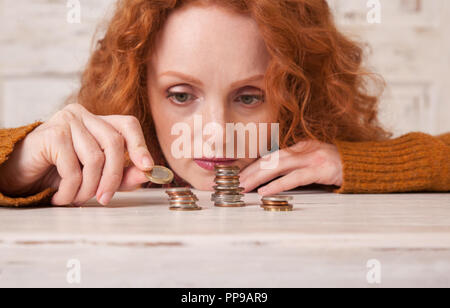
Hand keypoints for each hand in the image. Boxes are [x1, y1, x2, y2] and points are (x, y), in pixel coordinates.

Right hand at [0, 104, 153, 205]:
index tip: (147, 167)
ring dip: (88, 187)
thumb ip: (122, 175)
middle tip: (104, 199)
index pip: (128, 125)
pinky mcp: (51, 134)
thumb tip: (147, 174)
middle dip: (114, 177)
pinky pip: (73, 168)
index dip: (140, 145)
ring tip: (76, 199)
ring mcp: (66, 121)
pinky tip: (60, 197)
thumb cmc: (58, 173)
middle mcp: (83, 115)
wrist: (19, 175)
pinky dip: (71, 190)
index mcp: (98, 121)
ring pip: (95, 158)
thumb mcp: (96, 176)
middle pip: (114, 143)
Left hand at [239, 139, 342, 195]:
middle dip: (250, 171)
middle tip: (235, 182)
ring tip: (244, 186)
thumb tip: (272, 178)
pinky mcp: (319, 169)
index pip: (270, 156)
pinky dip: (278, 185)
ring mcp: (311, 158)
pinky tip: (265, 192)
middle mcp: (302, 149)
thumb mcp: (311, 162)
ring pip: (278, 166)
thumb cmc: (335, 166)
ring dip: (258, 177)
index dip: (253, 165)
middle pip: (270, 159)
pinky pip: (294, 178)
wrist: (362, 165)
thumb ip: (294, 167)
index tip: (239, 174)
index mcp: (299, 147)